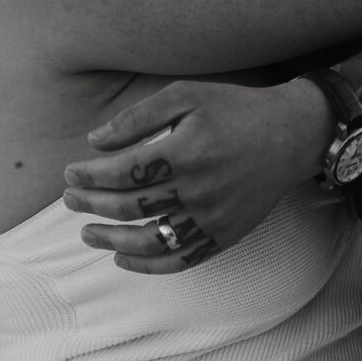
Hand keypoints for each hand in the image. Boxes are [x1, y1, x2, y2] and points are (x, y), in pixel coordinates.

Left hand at [62, 79, 332, 272]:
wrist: (292, 135)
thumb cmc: (235, 109)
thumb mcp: (186, 95)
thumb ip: (137, 117)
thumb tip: (94, 142)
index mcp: (185, 152)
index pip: (122, 173)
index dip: (89, 175)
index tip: (71, 173)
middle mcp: (198, 190)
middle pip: (130, 207)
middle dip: (91, 205)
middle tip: (69, 200)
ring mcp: (213, 218)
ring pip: (150, 240)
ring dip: (111, 241)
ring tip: (87, 235)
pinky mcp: (225, 236)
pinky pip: (181, 260)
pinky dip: (148, 265)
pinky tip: (123, 259)